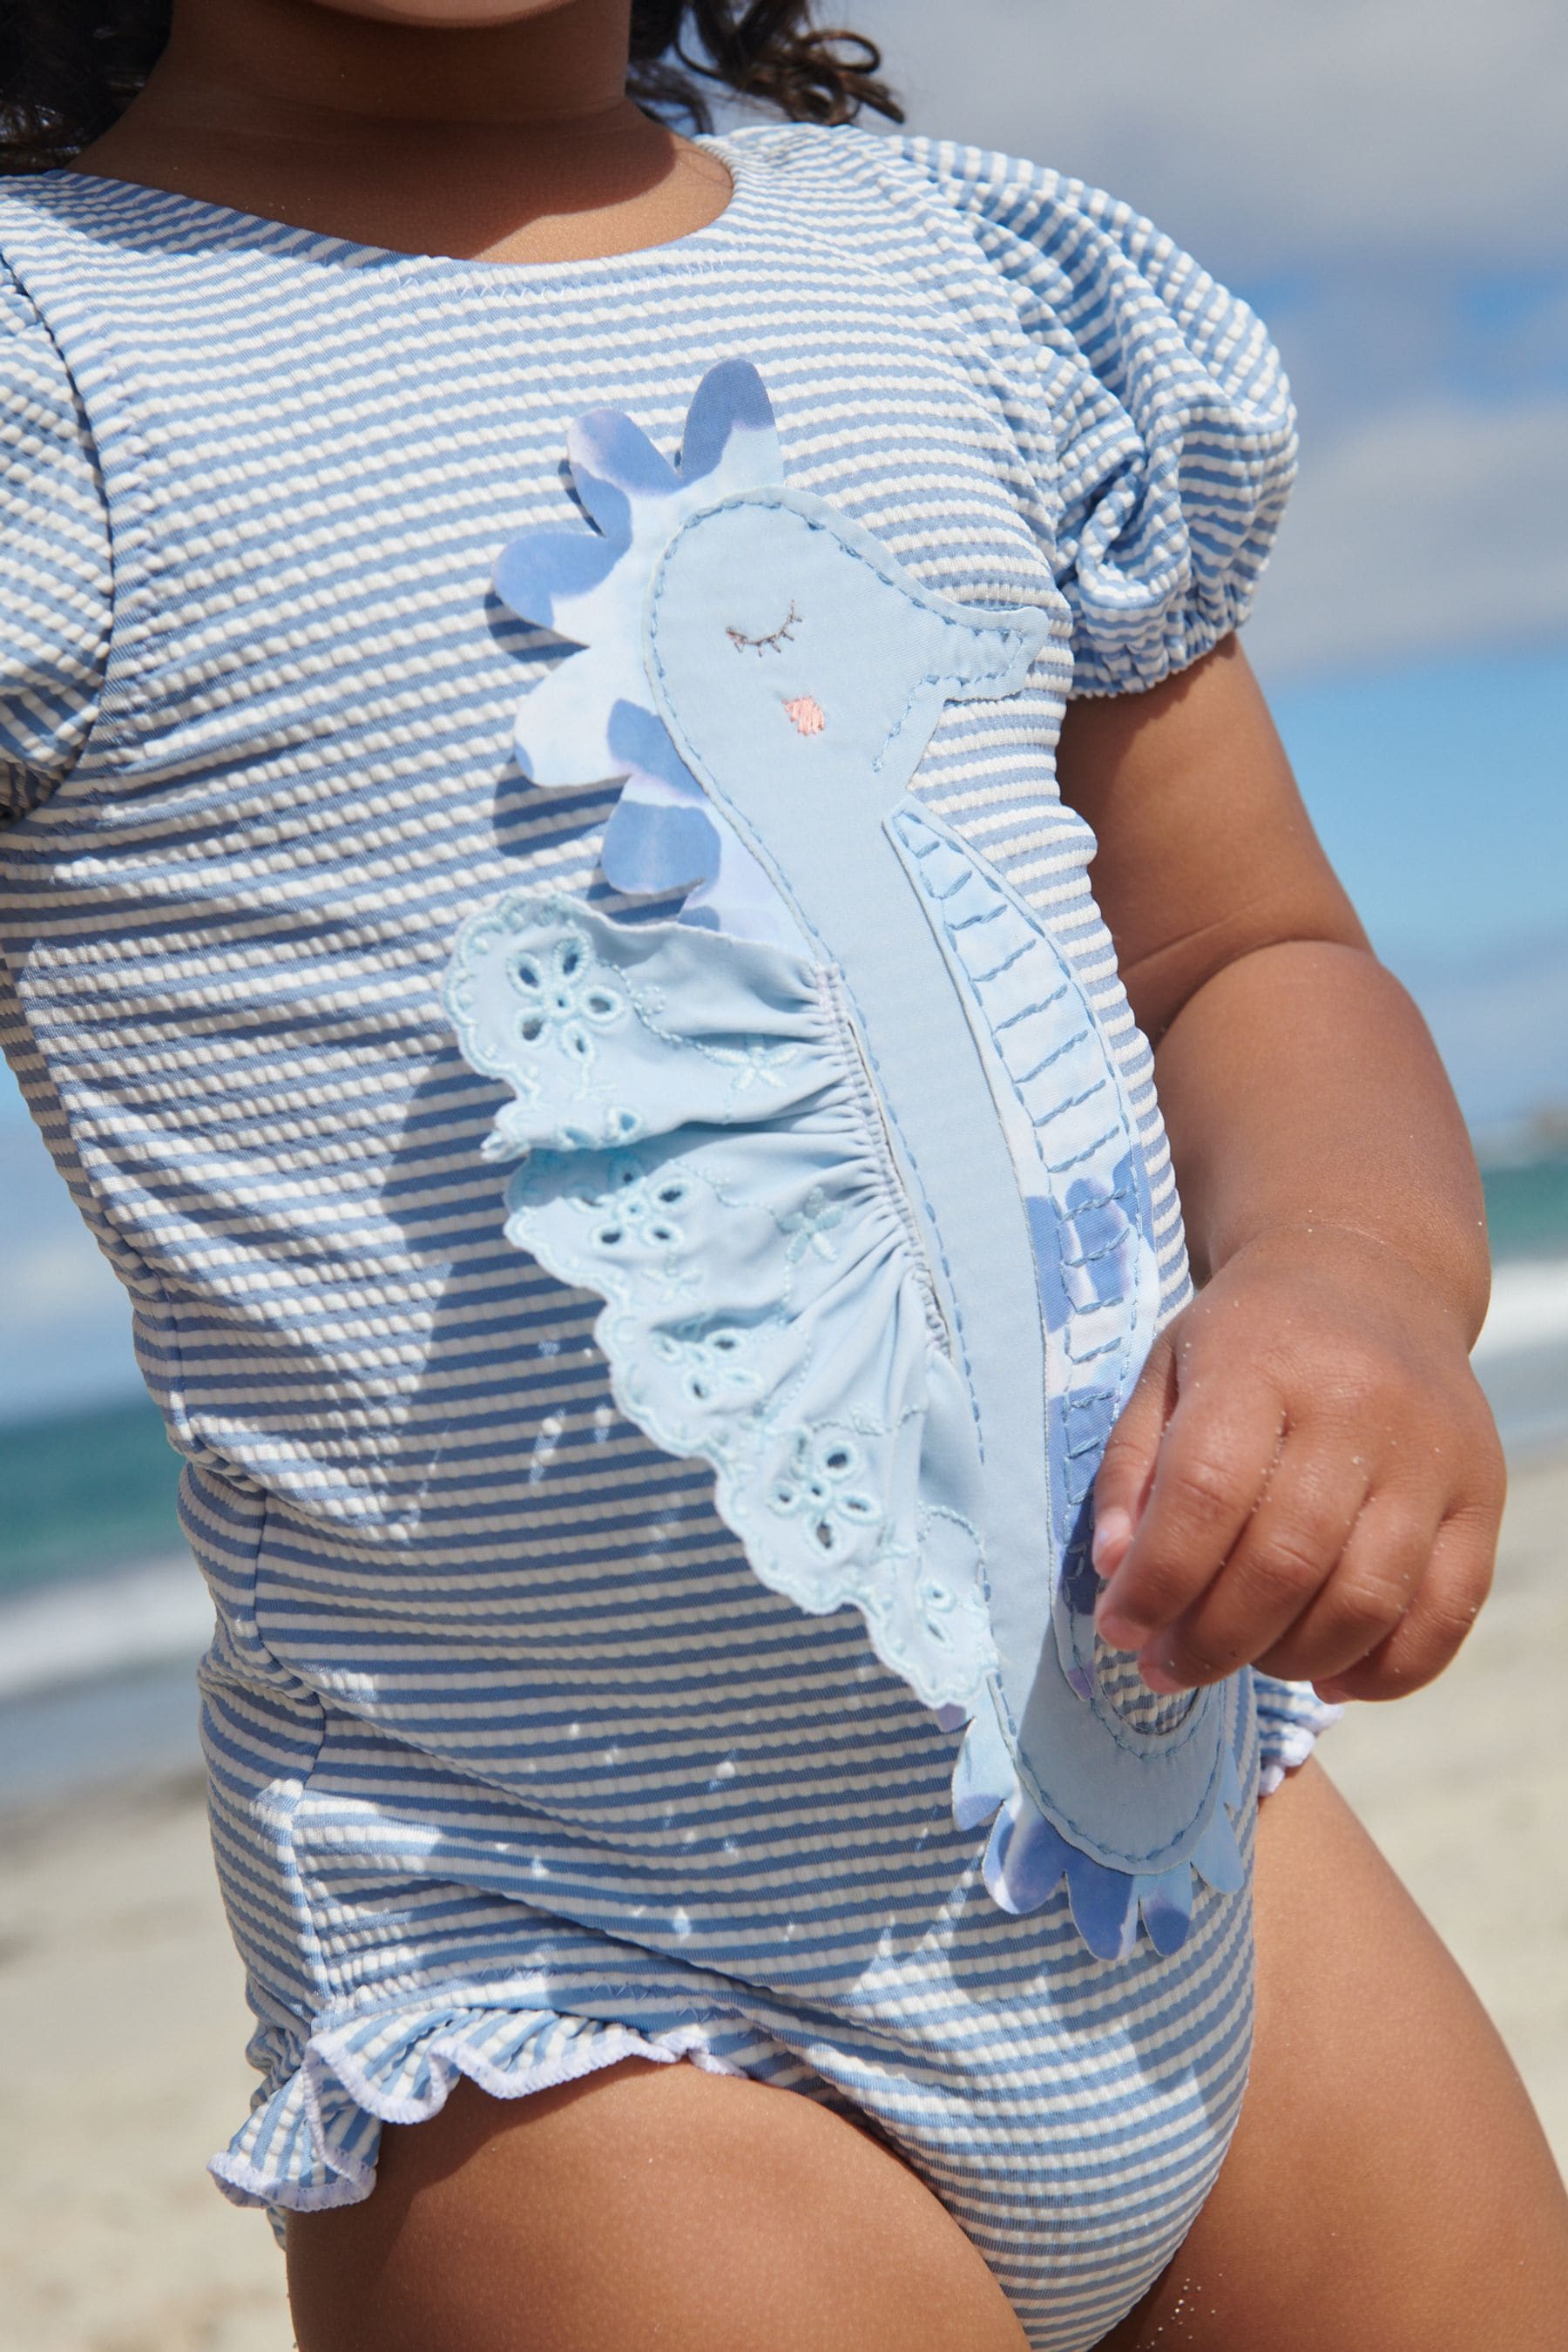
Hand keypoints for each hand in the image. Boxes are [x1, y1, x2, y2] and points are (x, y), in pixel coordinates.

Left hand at [1090, 1228, 1505, 1701]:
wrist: (1371, 1276)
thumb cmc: (1250, 1339)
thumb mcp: (1167, 1370)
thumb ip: (1132, 1469)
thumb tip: (1116, 1574)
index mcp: (1262, 1364)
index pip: (1206, 1492)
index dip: (1158, 1580)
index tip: (1122, 1631)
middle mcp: (1358, 1406)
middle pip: (1286, 1560)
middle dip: (1214, 1639)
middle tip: (1172, 1668)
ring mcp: (1432, 1454)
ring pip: (1365, 1599)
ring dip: (1291, 1660)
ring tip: (1244, 1661)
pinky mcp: (1483, 1494)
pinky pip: (1446, 1612)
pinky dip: (1386, 1670)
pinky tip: (1329, 1676)